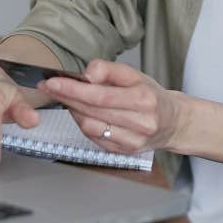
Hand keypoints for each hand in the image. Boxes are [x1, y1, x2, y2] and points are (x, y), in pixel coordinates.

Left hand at [38, 60, 184, 154]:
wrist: (173, 122)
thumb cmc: (151, 95)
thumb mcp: (135, 75)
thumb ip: (109, 70)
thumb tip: (86, 73)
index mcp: (144, 99)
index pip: (101, 96)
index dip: (74, 90)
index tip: (54, 82)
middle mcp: (140, 123)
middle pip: (94, 111)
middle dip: (67, 97)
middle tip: (49, 86)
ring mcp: (132, 141)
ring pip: (91, 127)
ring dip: (73, 111)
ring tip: (67, 98)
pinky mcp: (124, 152)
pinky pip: (95, 138)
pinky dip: (84, 124)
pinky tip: (81, 113)